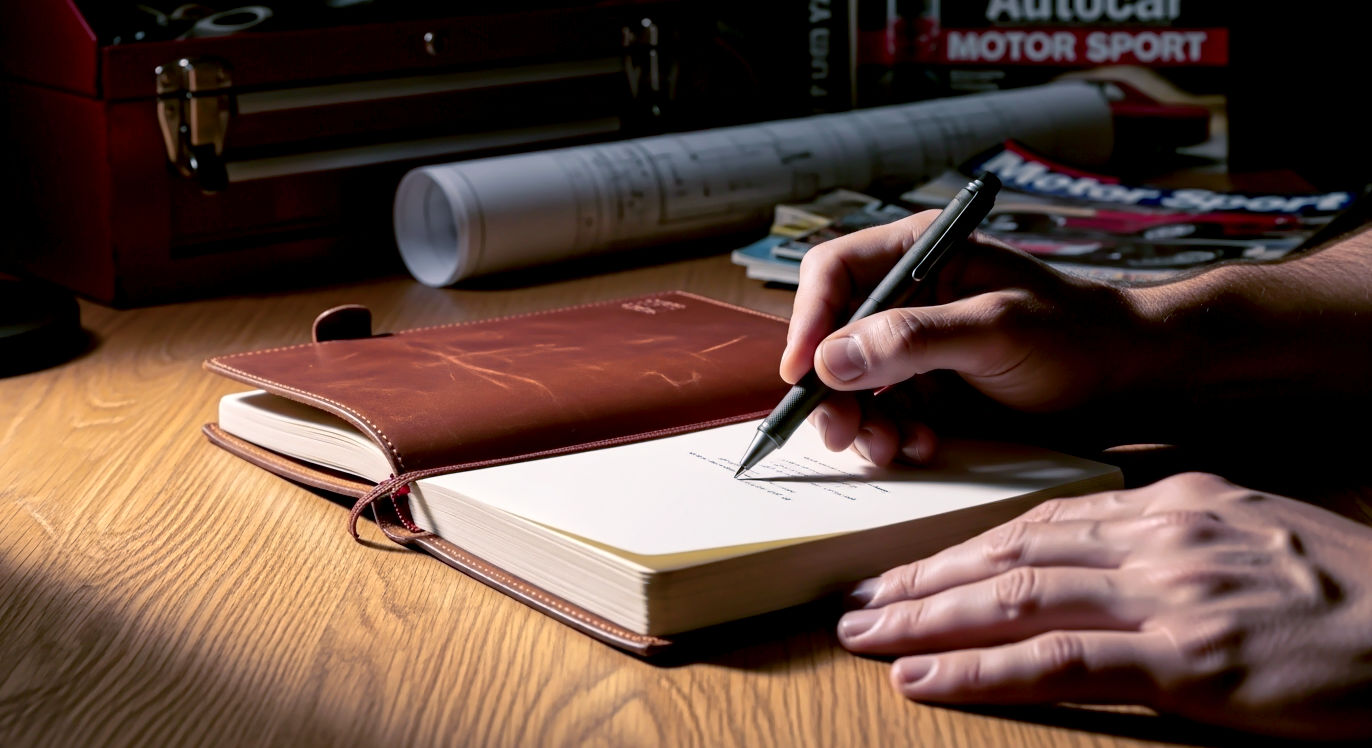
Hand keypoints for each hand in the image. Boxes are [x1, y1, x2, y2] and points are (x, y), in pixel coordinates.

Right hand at [780, 210, 1143, 464]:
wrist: (1128, 383)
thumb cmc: (1077, 335)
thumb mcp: (996, 330)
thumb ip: (913, 340)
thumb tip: (831, 359)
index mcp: (919, 253)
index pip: (835, 273)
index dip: (809, 320)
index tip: (803, 373)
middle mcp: (908, 295)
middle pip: (833, 336)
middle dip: (833, 389)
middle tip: (840, 433)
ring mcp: (915, 344)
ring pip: (853, 383)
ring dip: (862, 421)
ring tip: (890, 448)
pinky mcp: (926, 387)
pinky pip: (883, 413)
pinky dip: (891, 435)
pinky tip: (920, 448)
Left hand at [837, 473, 1371, 739]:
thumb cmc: (1348, 590)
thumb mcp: (1251, 533)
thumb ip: (1168, 536)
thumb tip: (1095, 551)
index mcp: (1170, 502)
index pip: (1038, 521)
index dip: (963, 546)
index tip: (910, 564)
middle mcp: (1157, 537)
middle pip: (1010, 553)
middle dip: (924, 577)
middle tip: (859, 596)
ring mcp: (1169, 595)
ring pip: (1016, 597)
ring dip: (927, 616)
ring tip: (865, 632)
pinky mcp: (1187, 660)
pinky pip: (1059, 662)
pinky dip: (980, 670)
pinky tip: (924, 678)